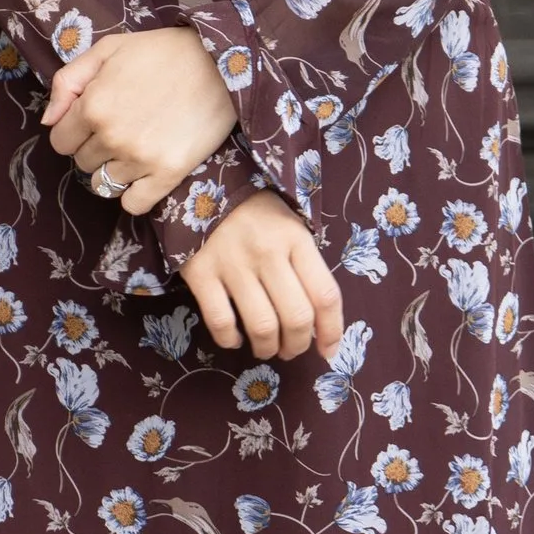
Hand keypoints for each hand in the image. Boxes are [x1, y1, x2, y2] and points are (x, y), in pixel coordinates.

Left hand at [42, 25, 235, 216]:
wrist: (220, 63)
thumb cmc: (162, 52)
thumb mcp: (108, 49)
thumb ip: (68, 80)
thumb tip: (48, 121)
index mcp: (93, 106)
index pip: (60, 141)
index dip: (74, 131)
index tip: (94, 122)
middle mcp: (112, 137)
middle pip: (83, 163)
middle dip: (96, 147)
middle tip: (124, 127)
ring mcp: (140, 158)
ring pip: (104, 185)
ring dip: (114, 170)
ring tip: (137, 147)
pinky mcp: (168, 173)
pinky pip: (133, 204)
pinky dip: (135, 193)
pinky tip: (146, 173)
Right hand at [180, 192, 344, 360]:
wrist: (200, 183)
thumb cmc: (254, 212)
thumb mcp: (290, 226)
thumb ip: (305, 266)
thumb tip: (320, 320)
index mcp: (296, 239)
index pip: (325, 295)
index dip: (332, 331)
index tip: (328, 350)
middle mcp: (268, 252)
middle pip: (296, 318)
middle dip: (298, 345)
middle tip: (291, 349)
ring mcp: (233, 264)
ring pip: (262, 326)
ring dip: (268, 348)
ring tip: (266, 348)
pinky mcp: (201, 273)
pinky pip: (221, 322)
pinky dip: (230, 339)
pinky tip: (234, 338)